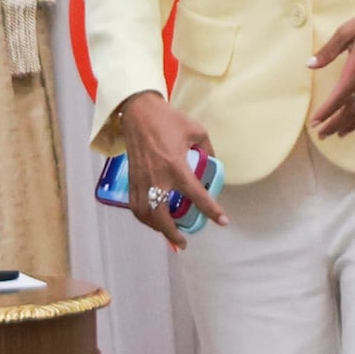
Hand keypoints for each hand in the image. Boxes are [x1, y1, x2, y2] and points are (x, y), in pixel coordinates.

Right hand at [118, 90, 225, 229]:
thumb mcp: (197, 130)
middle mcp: (157, 178)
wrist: (138, 112)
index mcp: (176, 166)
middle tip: (183, 241)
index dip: (211, 211)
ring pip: (145, 215)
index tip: (222, 222)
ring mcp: (142, 180)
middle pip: (162, 217)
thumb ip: (207, 149)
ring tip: (167, 232)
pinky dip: (143, 216)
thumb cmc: (168, 119)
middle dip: (173, 234)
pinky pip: (135, 205)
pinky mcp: (132, 178)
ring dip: (156, 228)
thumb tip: (212, 163)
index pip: (196, 195)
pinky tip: (151, 219)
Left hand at [309, 4, 354, 135]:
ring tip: (337, 134)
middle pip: (352, 110)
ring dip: (350, 126)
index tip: (314, 122)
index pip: (340, 96)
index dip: (327, 111)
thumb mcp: (347, 30)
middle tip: (321, 134)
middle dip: (335, 124)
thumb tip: (310, 64)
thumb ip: (328, 50)